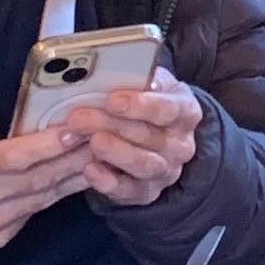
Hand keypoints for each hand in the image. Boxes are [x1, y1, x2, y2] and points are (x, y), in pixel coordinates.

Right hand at [0, 78, 94, 245]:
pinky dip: (63, 192)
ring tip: (102, 151)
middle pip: (34, 178)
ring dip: (74, 175)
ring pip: (42, 197)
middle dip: (71, 157)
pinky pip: (38, 211)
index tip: (74, 128)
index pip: (11, 157)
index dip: (45, 145)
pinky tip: (83, 173)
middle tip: (101, 135)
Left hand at [59, 71, 205, 208]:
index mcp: (185, 111)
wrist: (161, 138)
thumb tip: (112, 73)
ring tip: (90, 141)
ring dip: (114, 152)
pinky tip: (90, 169)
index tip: (112, 100)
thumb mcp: (150, 84)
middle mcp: (181, 144)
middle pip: (148, 136)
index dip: (140, 105)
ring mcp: (166, 171)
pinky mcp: (147, 192)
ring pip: (143, 165)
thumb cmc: (149, 102)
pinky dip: (108, 181)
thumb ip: (137, 78)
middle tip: (79, 117)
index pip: (168, 108)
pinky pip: (129, 191)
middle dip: (110, 125)